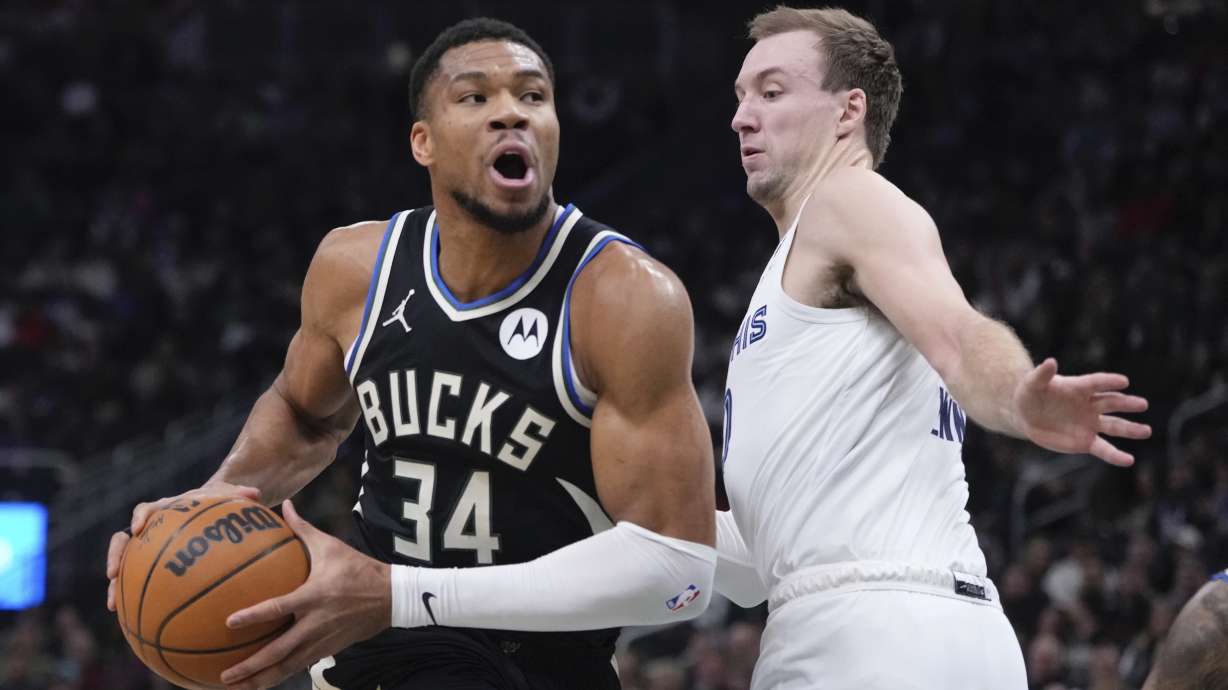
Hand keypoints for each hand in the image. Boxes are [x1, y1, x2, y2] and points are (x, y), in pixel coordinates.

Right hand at [106, 481, 261, 611]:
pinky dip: (135, 601)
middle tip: (112, 574)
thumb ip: (238, 495)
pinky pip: (138, 585)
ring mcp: (145, 551)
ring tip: (113, 606)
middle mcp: (148, 530)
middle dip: (114, 556)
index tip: (139, 527)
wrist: (210, 514)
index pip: (145, 509)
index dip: (140, 517)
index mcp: (163, 510)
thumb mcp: (228, 498)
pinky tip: (138, 622)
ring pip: (123, 567)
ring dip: (117, 586)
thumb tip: (255, 494)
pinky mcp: (150, 569)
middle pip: (122, 540)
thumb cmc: (217, 504)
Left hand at [220, 500, 390, 689]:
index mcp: (314, 596)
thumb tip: (284, 505)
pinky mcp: (328, 650)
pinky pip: (299, 666)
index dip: (254, 616)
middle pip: (279, 651)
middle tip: (224, 676)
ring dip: (261, 679)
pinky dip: (279, 676)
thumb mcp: (331, 546)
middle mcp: (316, 623)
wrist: (390, 597)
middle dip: (250, 666)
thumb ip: (303, 528)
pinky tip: (262, 682)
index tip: (229, 623)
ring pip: (288, 666)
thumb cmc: (358, 568)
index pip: (279, 608)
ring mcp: (322, 641)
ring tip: (238, 687)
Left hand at [1013, 358, 1151, 466]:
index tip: (1124, 381)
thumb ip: (1042, 374)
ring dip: (1130, 429)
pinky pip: (1103, 449)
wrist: (1026, 416)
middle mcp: (1090, 405)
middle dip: (1126, 404)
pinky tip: (1129, 460)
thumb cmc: (1030, 394)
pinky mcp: (1086, 441)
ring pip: (1114, 426)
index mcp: (1079, 387)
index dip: (1109, 382)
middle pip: (1111, 403)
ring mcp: (1090, 423)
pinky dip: (1115, 455)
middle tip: (1142, 404)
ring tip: (1146, 431)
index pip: (1096, 383)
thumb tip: (1050, 361)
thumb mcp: (1032, 383)